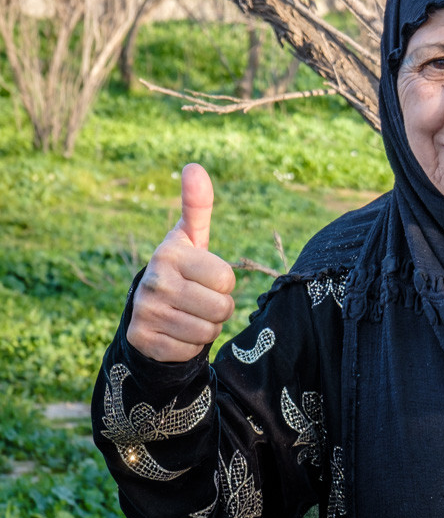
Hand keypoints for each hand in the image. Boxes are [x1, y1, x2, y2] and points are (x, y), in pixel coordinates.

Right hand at [126, 163, 236, 361]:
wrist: (148, 309)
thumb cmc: (182, 268)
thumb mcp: (191, 238)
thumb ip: (198, 205)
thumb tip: (194, 166)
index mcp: (169, 254)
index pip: (227, 279)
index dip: (223, 282)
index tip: (204, 277)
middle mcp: (153, 282)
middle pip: (221, 308)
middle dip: (219, 307)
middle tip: (200, 299)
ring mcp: (145, 312)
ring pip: (207, 332)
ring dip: (206, 327)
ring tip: (189, 314)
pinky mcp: (142, 340)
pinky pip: (189, 351)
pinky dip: (189, 346)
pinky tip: (175, 332)